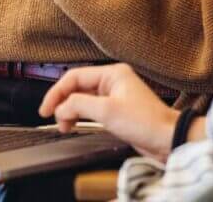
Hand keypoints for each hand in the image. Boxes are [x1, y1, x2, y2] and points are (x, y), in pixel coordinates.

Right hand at [39, 64, 177, 159]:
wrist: (167, 138)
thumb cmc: (145, 122)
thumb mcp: (107, 111)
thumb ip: (79, 105)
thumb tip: (61, 108)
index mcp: (112, 73)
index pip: (75, 77)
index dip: (56, 93)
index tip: (45, 109)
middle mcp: (113, 81)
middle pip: (77, 87)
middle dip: (63, 103)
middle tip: (53, 119)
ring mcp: (114, 96)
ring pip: (83, 99)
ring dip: (70, 111)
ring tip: (65, 126)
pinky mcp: (116, 111)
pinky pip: (91, 110)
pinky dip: (80, 117)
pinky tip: (75, 125)